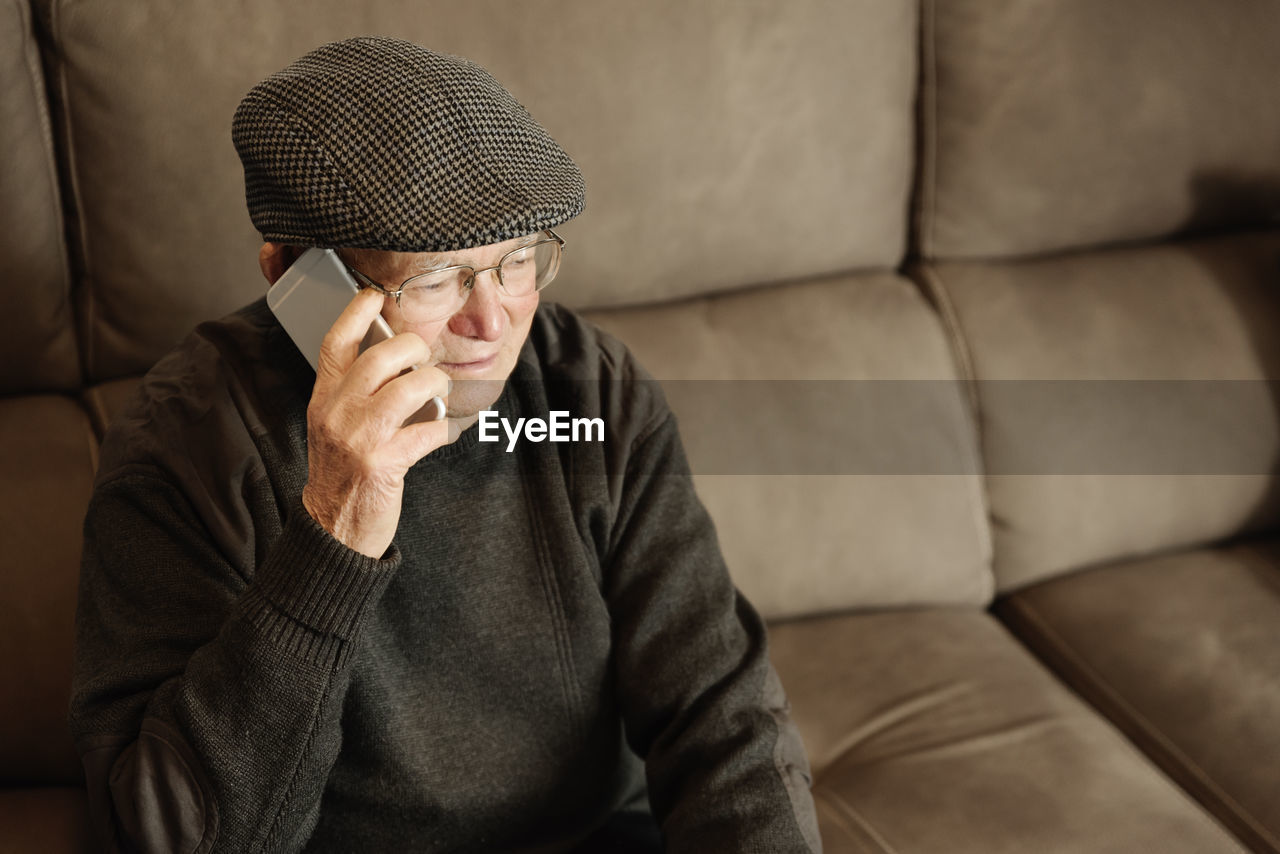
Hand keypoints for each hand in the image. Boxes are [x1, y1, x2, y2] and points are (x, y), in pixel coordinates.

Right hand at [301, 289, 451, 557]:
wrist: (332, 528)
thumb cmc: (342, 472)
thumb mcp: (334, 425)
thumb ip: (355, 393)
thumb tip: (398, 360)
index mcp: (323, 398)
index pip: (335, 342)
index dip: (357, 312)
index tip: (376, 295)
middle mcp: (336, 412)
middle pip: (380, 357)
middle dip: (414, 349)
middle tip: (425, 358)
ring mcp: (358, 438)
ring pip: (408, 388)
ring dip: (435, 384)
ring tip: (440, 392)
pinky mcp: (382, 464)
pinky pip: (427, 432)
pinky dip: (443, 428)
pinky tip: (444, 430)